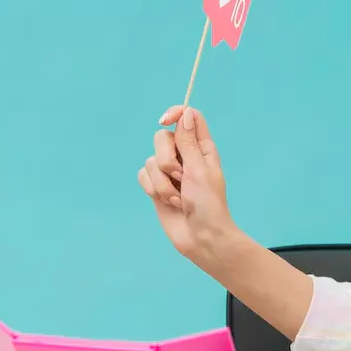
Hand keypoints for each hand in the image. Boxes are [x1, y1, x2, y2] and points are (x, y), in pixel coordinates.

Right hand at [138, 106, 237, 265]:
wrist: (200, 237)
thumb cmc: (208, 205)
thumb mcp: (200, 170)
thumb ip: (188, 142)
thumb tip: (185, 114)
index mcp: (202, 147)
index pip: (188, 116)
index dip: (175, 113)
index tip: (165, 121)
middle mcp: (185, 156)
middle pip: (162, 137)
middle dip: (167, 160)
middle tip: (181, 178)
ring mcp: (169, 171)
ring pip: (150, 160)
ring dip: (162, 183)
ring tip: (178, 198)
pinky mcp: (156, 186)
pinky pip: (142, 175)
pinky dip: (152, 189)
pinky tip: (166, 201)